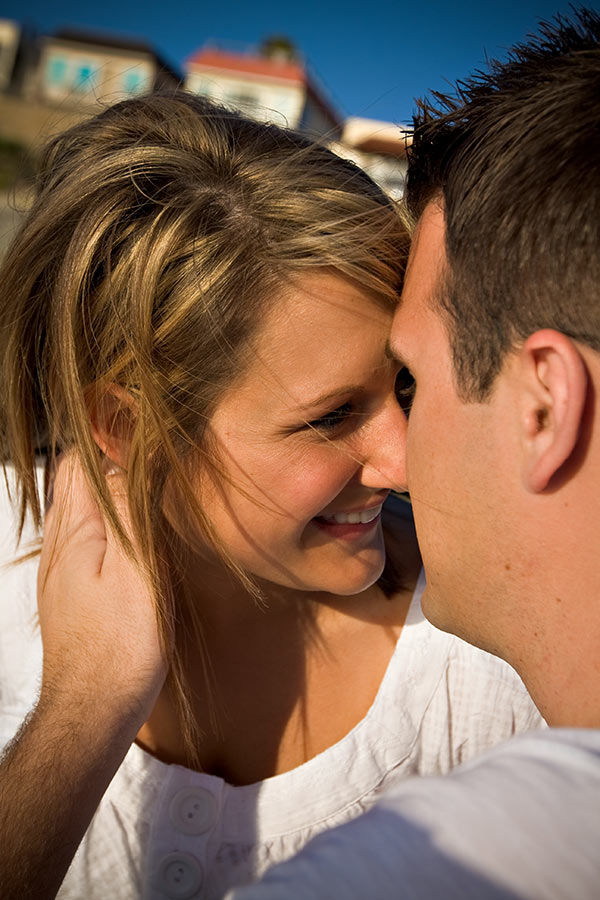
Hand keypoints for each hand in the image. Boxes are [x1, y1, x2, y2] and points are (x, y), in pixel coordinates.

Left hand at [37, 453, 168, 724]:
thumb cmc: (120, 649)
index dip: (109, 436)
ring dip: (105, 489)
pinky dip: (104, 521)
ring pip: (76, 509)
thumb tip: (127, 457)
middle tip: (148, 452)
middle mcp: (58, 546)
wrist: (92, 711)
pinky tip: (129, 535)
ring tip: (143, 485)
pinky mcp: (69, 592)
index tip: (145, 429)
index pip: (79, 461)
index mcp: (74, 533)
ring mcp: (59, 570)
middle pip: (72, 481)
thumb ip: (129, 511)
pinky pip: (82, 538)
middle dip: (106, 457)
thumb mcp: (137, 571)